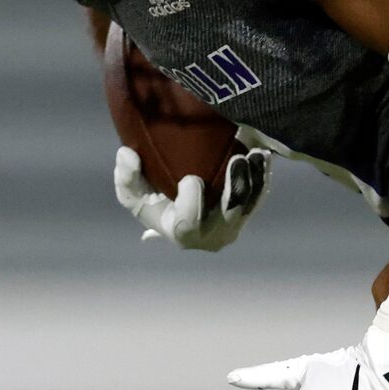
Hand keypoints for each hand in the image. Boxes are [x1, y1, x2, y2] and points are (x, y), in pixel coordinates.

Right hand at [115, 145, 271, 251]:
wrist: (179, 201)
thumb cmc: (154, 198)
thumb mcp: (134, 193)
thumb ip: (127, 176)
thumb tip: (127, 154)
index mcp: (181, 234)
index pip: (188, 224)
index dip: (192, 201)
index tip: (190, 178)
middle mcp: (211, 236)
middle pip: (229, 215)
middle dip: (235, 186)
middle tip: (237, 159)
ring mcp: (233, 226)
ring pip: (249, 203)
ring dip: (252, 176)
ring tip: (253, 153)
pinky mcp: (247, 212)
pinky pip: (259, 195)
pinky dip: (262, 174)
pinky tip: (262, 154)